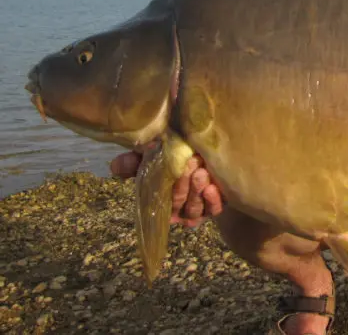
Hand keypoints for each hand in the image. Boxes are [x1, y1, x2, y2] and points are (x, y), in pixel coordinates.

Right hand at [109, 149, 224, 227]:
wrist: (209, 154)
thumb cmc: (177, 155)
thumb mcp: (155, 155)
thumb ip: (135, 161)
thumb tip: (115, 165)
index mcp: (162, 200)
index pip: (161, 203)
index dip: (167, 191)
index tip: (173, 173)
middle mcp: (179, 209)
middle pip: (180, 204)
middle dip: (184, 186)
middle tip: (190, 164)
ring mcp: (199, 208)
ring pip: (196, 208)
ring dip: (197, 191)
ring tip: (202, 173)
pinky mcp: (217, 206)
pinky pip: (214, 209)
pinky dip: (213, 201)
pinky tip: (212, 188)